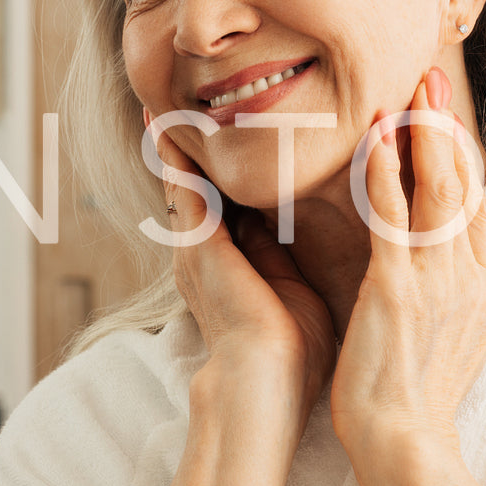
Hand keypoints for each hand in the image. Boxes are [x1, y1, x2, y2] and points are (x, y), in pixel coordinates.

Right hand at [146, 110, 335, 441]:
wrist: (265, 385)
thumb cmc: (292, 353)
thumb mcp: (297, 290)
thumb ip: (294, 260)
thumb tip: (322, 233)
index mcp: (233, 263)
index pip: (232, 204)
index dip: (232, 170)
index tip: (239, 133)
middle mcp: (206, 251)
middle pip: (201, 185)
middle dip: (194, 147)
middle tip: (189, 102)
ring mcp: (196, 246)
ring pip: (185, 179)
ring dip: (178, 141)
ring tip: (165, 100)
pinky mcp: (195, 242)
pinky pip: (180, 185)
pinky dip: (172, 153)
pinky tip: (163, 120)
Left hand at [329, 68, 485, 452]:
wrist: (404, 446)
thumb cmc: (411, 400)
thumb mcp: (449, 339)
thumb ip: (450, 294)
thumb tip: (442, 263)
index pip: (476, 207)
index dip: (460, 155)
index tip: (440, 113)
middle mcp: (472, 280)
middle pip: (466, 185)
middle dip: (447, 125)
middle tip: (430, 74)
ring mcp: (440, 283)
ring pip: (441, 190)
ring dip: (425, 132)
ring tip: (412, 87)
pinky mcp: (401, 291)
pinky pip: (396, 218)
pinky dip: (388, 171)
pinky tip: (377, 136)